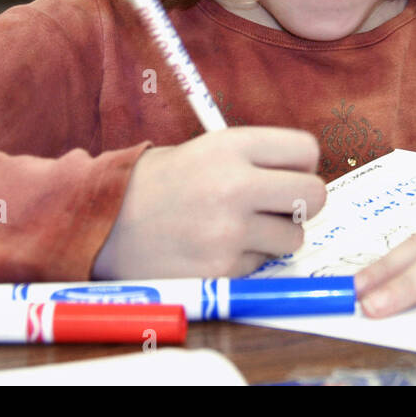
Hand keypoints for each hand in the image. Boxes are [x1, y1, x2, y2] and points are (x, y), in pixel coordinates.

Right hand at [93, 127, 326, 278]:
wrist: (101, 223)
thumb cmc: (158, 184)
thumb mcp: (205, 149)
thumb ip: (255, 158)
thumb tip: (307, 176)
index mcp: (231, 146)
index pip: (307, 149)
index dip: (301, 164)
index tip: (286, 172)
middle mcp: (234, 185)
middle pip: (314, 195)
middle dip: (302, 203)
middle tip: (278, 206)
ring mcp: (229, 232)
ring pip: (293, 237)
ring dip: (274, 237)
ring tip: (235, 228)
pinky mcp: (222, 270)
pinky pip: (261, 265)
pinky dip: (245, 260)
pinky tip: (212, 248)